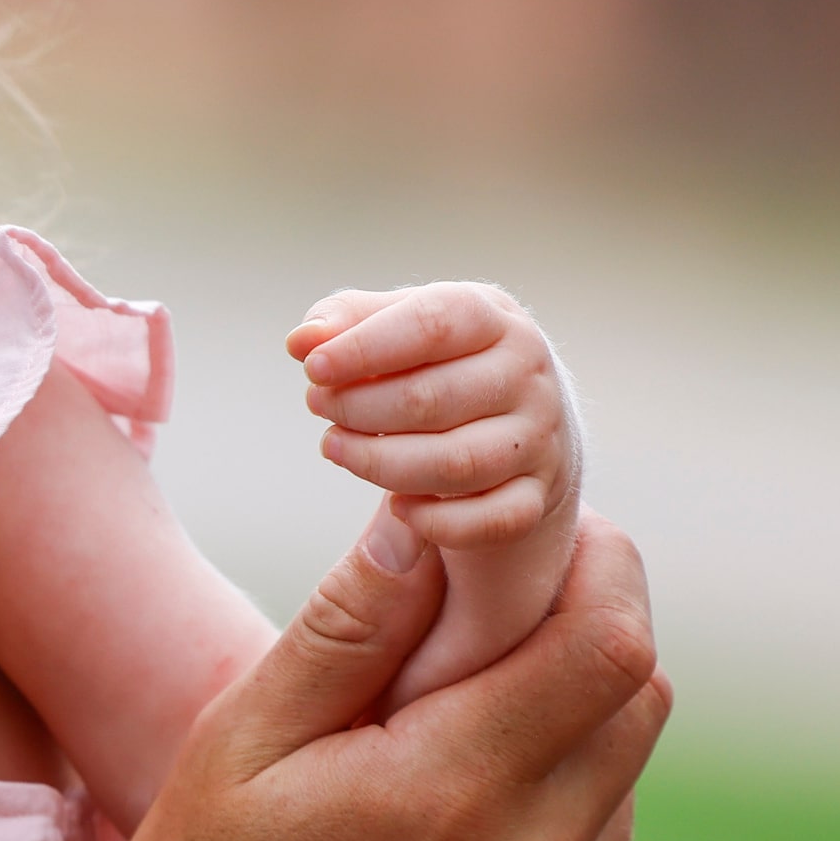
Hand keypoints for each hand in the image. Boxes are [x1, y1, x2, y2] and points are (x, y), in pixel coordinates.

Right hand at [0, 511, 665, 840]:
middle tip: (489, 624)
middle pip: (634, 705)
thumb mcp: (234, 757)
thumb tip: (419, 530)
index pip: (606, 647)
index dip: (600, 569)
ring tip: (445, 749)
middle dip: (581, 637)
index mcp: (446, 797)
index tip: (557, 539)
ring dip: (559, 739)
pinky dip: (545, 831)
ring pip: (616, 790)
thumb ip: (341, 637)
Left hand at [290, 283, 582, 705]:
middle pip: (433, 398)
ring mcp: (538, 440)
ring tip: (336, 446)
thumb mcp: (398, 322)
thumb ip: (345, 321)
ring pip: (458, 464)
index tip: (312, 367)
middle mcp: (527, 377)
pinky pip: (489, 521)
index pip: (434, 324)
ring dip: (381, 463)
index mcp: (494, 319)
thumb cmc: (438, 360)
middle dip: (359, 407)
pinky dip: (436, 521)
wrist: (518, 418)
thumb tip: (302, 340)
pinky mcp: (536, 496)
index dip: (365, 347)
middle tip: (318, 405)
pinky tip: (398, 507)